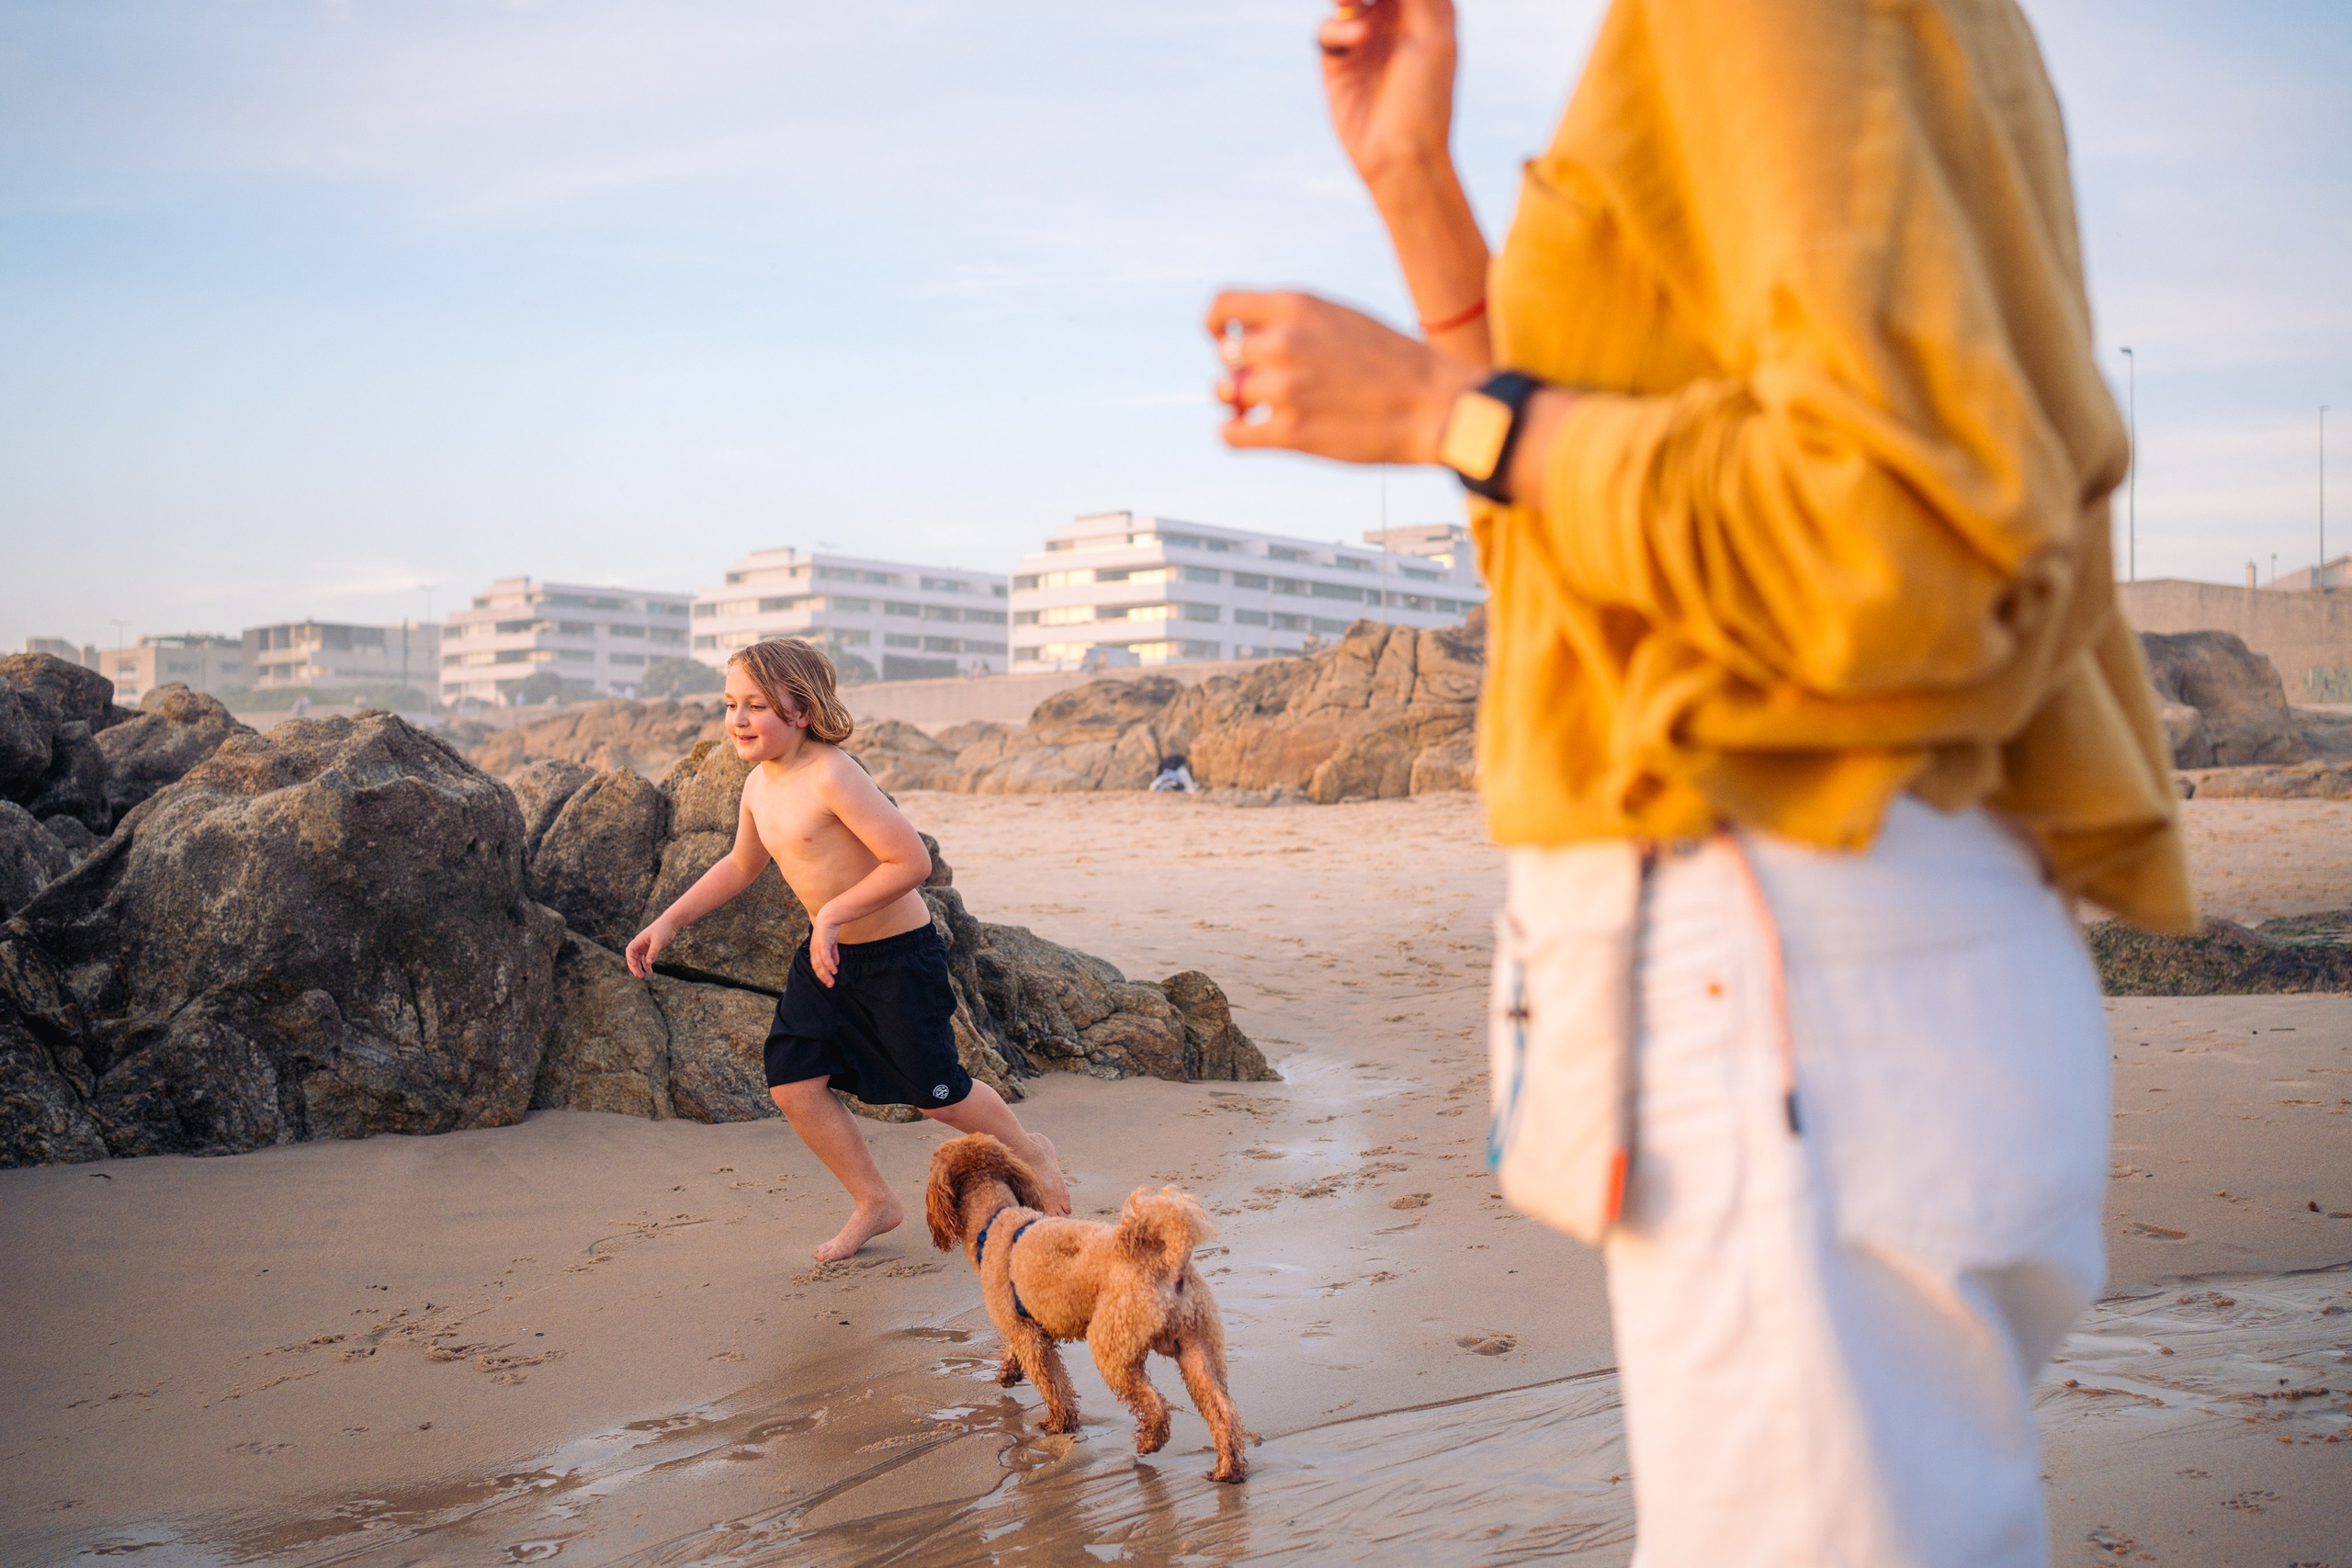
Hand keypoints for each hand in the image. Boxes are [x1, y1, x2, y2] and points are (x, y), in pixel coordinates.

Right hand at [625, 920, 673, 978]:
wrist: (670, 924)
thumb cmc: (663, 929)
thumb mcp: (658, 940)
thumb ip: (653, 952)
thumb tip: (648, 963)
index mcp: (639, 940)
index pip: (630, 950)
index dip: (630, 958)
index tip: (634, 965)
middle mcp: (640, 944)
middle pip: (633, 957)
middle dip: (634, 967)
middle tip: (638, 975)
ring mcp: (644, 948)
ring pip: (638, 960)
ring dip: (639, 968)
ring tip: (642, 976)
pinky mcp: (650, 950)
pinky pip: (646, 960)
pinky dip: (647, 966)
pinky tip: (650, 972)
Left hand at [810, 914, 841, 987]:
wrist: (829, 917)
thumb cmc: (829, 929)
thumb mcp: (831, 944)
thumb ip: (833, 954)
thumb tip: (835, 965)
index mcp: (814, 950)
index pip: (816, 966)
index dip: (821, 974)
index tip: (828, 981)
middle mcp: (814, 951)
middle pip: (817, 968)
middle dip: (823, 978)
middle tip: (830, 985)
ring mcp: (817, 948)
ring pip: (820, 965)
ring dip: (826, 975)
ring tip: (832, 982)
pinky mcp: (823, 945)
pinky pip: (825, 958)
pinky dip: (829, 965)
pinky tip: (834, 971)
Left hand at [1208, 290, 1480, 463]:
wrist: (1434, 404)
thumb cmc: (1396, 363)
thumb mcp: (1344, 318)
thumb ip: (1296, 321)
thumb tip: (1252, 337)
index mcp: (1297, 307)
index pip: (1221, 306)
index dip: (1216, 327)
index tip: (1226, 342)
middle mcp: (1284, 343)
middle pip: (1226, 357)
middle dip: (1238, 370)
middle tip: (1263, 384)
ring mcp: (1284, 389)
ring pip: (1225, 394)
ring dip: (1238, 402)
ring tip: (1263, 408)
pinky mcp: (1289, 433)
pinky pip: (1231, 434)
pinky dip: (1235, 433)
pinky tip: (1253, 432)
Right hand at [1319, 0, 1457, 190]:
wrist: (1400, 154)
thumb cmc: (1427, 96)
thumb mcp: (1431, 31)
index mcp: (1426, 7)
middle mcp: (1394, 18)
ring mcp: (1364, 39)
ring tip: (1351, 0)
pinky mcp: (1337, 61)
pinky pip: (1327, 28)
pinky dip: (1338, 28)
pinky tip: (1355, 40)